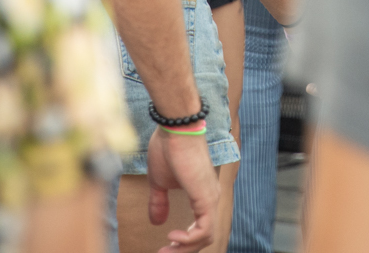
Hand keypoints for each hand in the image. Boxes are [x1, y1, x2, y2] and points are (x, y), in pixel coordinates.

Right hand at [145, 125, 218, 250]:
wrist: (175, 128)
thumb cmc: (168, 148)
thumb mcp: (160, 182)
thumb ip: (160, 202)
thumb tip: (157, 222)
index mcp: (202, 195)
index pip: (200, 228)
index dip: (183, 242)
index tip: (164, 247)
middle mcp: (211, 198)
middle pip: (204, 237)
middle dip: (183, 250)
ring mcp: (211, 198)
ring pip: (206, 237)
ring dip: (184, 248)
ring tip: (166, 250)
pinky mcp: (206, 197)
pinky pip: (205, 230)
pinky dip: (189, 239)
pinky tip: (173, 237)